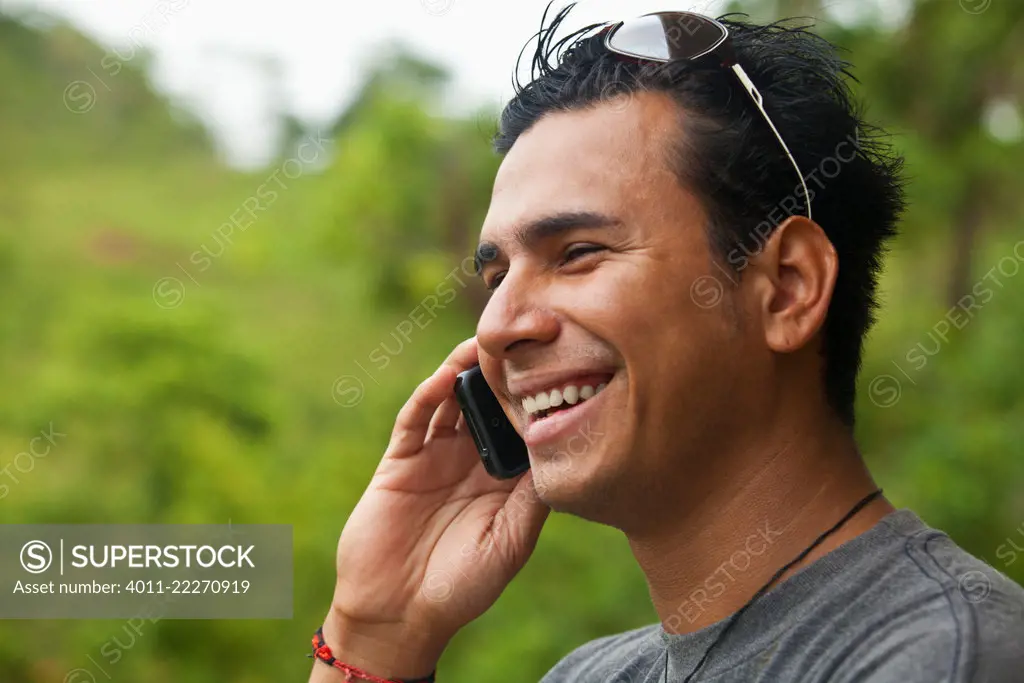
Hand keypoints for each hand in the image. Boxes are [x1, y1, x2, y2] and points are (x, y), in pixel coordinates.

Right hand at [323, 337, 549, 677]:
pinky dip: (429, 394)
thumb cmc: (462, 587)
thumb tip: (564, 449)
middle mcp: (471, 460)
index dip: (537, 397)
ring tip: (486, 344)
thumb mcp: (511, 542)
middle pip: (488, 403)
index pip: (522, 426)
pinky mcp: (401, 460)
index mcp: (502, 479)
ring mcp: (434, 456)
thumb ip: (534, 497)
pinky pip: (415, 419)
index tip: (559, 365)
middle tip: (523, 339)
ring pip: (453, 401)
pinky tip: (448, 376)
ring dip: (466, 372)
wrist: (398, 613)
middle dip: (503, 373)